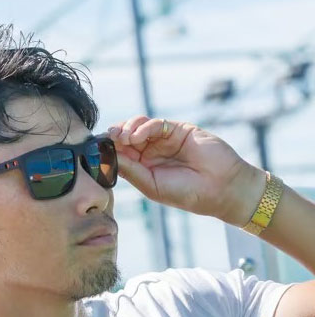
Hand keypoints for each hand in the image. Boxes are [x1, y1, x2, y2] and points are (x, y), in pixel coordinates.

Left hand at [108, 116, 265, 225]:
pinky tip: (138, 136)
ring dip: (127, 128)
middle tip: (107, 138)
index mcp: (143, 167)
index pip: (120, 154)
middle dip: (114, 135)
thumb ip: (131, 170)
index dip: (108, 149)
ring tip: (124, 137)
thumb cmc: (186, 193)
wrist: (221, 188)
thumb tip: (108, 158)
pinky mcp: (178, 130)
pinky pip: (156, 124)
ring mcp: (164, 140)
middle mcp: (152, 152)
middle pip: (126, 137)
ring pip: (138, 126)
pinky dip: (144, 127)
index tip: (96, 148)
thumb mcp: (151, 185)